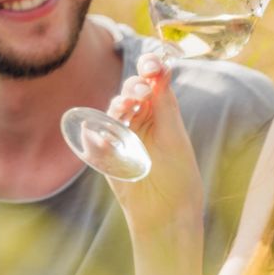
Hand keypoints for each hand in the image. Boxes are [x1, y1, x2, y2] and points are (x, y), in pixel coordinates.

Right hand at [101, 53, 203, 236]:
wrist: (167, 210)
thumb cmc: (178, 173)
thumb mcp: (174, 136)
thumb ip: (165, 104)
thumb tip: (161, 68)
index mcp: (159, 111)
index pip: (151, 82)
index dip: (149, 68)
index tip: (151, 64)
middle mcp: (139, 119)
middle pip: (130, 93)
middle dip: (134, 87)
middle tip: (142, 91)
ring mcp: (120, 136)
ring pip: (113, 112)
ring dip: (118, 105)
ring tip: (127, 107)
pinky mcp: (106, 156)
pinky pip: (95, 141)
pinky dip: (96, 138)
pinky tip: (102, 137)